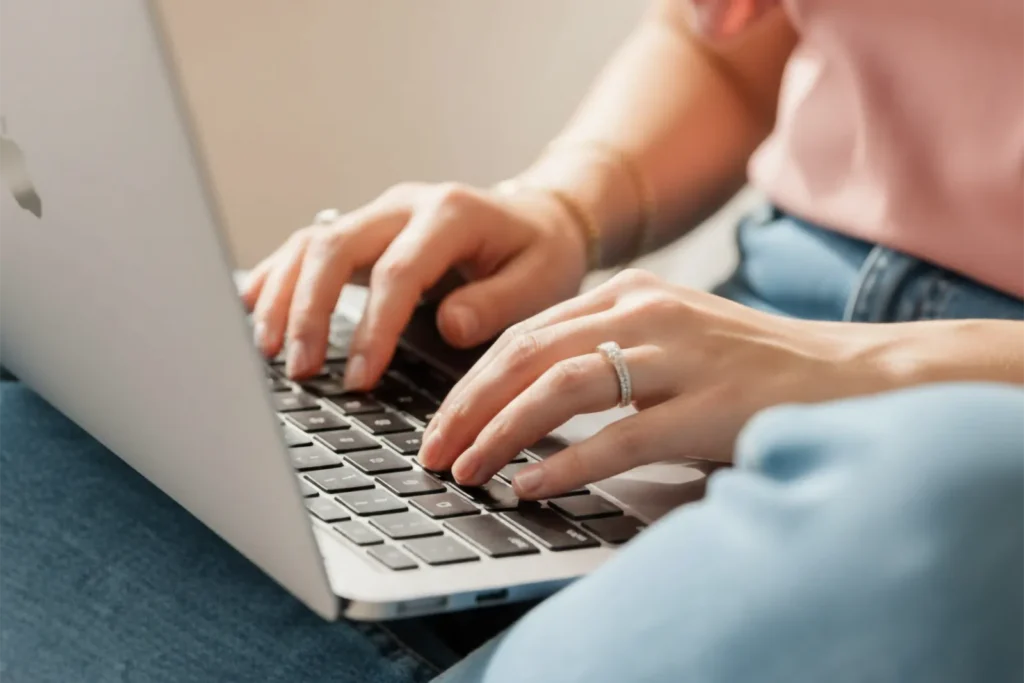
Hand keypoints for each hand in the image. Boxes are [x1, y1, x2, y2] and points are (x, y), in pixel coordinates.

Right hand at [241, 182, 588, 385]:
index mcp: (451, 215)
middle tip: (300, 369)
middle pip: (336, 247)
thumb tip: (449, 326)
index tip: (358, 377)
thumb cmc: (541, 254)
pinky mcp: (365, 230)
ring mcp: (380, 214)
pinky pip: (310, 246)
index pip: (397, 272)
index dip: (372, 326)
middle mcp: (406, 205)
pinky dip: (279, 275)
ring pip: (312, 243)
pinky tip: (252, 306)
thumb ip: (497, 303)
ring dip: (283, 295)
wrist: (539, 219)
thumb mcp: (541, 280)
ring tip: (268, 349)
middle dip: (309, 311)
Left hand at [418, 269, 898, 498]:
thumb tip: (525, 400)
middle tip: (433, 449)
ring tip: (468, 469)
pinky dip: (567, 464)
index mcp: (629, 292)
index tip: (441, 421)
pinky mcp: (710, 403)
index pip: (525, 331)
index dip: (472, 379)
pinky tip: (532, 486)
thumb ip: (604, 350)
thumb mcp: (668, 336)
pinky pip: (620, 436)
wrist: (850, 372)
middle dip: (468, 405)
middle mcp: (648, 310)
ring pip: (562, 386)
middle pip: (528, 352)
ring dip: (502, 431)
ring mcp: (681, 353)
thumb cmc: (750, 364)